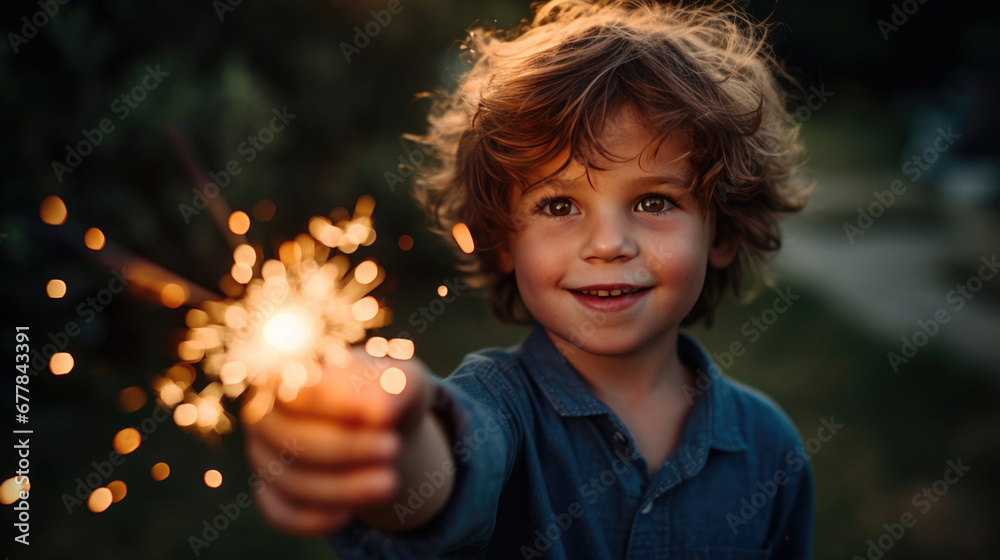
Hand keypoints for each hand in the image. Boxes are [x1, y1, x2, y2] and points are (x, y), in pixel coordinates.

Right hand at [244, 346, 433, 535]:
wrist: (383, 426)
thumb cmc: (387, 393)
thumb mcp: (404, 380)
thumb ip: (396, 386)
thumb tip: (381, 412)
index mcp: (290, 374)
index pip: (297, 389)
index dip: (338, 404)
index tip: (385, 415)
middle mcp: (266, 416)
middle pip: (292, 439)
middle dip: (347, 450)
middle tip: (393, 448)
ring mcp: (265, 456)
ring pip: (291, 480)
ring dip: (343, 487)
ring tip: (389, 482)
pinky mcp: (272, 492)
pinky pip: (281, 513)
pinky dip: (312, 518)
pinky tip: (349, 514)